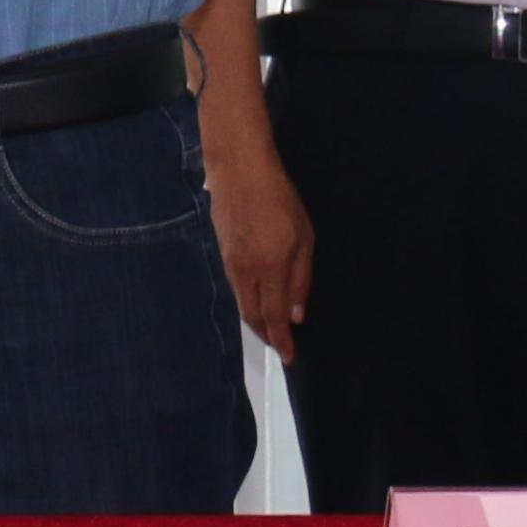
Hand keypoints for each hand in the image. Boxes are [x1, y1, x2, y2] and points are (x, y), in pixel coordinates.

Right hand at [205, 105, 309, 359]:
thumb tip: (296, 314)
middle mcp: (245, 273)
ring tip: (269, 327)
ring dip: (255, 320)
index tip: (289, 357)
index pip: (274, 317)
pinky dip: (246, 301)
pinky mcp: (222, 252)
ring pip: (241, 303)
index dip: (281, 340)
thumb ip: (300, 278)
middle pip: (252, 316)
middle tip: (279, 345)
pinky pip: (235, 287)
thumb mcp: (304, 237)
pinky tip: (255, 299)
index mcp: (270, 269)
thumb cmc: (280, 199)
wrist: (238, 169)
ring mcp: (230, 263)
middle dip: (266, 335)